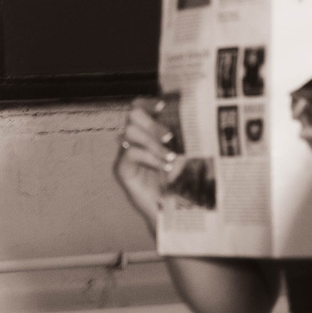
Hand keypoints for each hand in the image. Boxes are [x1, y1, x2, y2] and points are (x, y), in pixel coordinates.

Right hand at [112, 97, 180, 231]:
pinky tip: (164, 165)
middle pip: (132, 114)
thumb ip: (181, 132)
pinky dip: (149, 157)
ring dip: (152, 142)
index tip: (163, 105)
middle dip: (152, 122)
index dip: (148, 102)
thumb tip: (190, 109)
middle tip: (170, 136)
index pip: (139, 107)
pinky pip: (130, 153)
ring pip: (130, 131)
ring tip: (170, 157)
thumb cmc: (181, 180)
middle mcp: (133, 139)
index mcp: (146, 131)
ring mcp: (125, 154)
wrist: (175, 210)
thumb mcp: (184, 151)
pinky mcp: (122, 170)